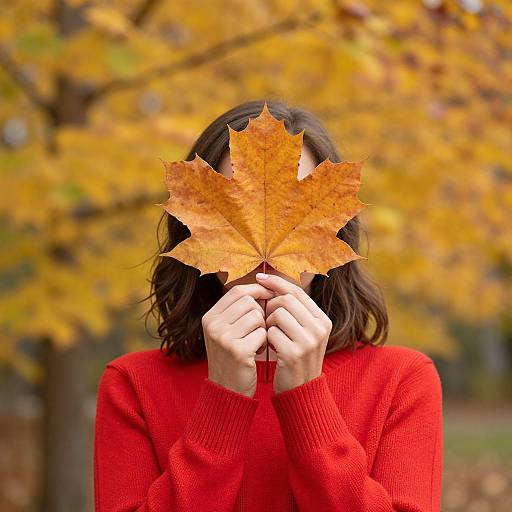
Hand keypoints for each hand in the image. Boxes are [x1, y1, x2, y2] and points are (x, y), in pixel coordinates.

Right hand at [202, 283, 275, 397]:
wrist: (227, 391)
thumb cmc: (232, 357)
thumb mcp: (226, 331)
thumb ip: (238, 310)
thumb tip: (265, 285)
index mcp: (210, 317)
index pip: (237, 291)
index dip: (257, 291)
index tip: (269, 296)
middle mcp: (213, 325)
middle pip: (249, 301)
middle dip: (260, 313)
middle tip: (258, 330)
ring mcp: (223, 338)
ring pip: (257, 316)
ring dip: (263, 328)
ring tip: (256, 342)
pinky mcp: (237, 350)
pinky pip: (262, 333)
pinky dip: (265, 342)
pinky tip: (257, 352)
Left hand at [255, 272, 332, 393]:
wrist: (301, 390)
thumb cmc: (297, 355)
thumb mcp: (305, 332)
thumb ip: (295, 310)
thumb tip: (272, 281)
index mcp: (323, 320)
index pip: (296, 291)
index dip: (276, 282)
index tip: (259, 277)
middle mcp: (319, 329)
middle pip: (285, 300)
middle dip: (270, 305)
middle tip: (266, 319)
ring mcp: (308, 341)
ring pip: (277, 314)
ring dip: (267, 322)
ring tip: (270, 335)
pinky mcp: (293, 354)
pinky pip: (270, 332)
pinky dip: (266, 337)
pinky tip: (270, 347)